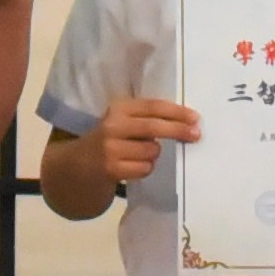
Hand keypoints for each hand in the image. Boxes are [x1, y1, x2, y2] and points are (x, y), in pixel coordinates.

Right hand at [85, 94, 200, 186]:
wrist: (77, 164)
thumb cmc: (110, 139)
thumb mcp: (122, 121)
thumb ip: (146, 118)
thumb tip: (186, 122)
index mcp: (118, 108)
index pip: (153, 106)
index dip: (177, 112)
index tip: (196, 117)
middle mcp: (113, 125)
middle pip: (154, 127)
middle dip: (178, 130)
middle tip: (196, 134)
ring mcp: (111, 148)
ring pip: (152, 151)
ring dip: (154, 154)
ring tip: (141, 153)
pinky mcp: (111, 168)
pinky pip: (144, 168)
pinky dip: (145, 168)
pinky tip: (134, 165)